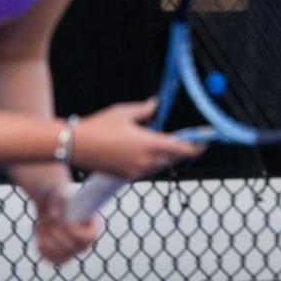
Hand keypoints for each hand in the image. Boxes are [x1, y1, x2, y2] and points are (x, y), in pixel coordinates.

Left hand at [31, 180, 100, 264]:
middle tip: (47, 218)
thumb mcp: (63, 193)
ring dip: (47, 239)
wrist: (53, 203)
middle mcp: (87, 242)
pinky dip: (43, 247)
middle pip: (71, 248)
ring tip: (43, 224)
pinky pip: (52, 259)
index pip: (89, 237)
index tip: (61, 221)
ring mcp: (74, 251)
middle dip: (55, 233)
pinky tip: (41, 235)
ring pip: (59, 255)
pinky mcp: (61, 256)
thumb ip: (60, 201)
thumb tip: (54, 216)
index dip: (74, 232)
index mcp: (94, 225)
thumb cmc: (61, 196)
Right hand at [69, 99, 206, 178]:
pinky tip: (146, 150)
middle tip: (188, 140)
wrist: (75, 146)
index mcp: (149, 144)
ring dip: (166, 156)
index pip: (182, 149)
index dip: (197, 146)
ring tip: (164, 142)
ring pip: (161, 165)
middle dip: (181, 150)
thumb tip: (157, 104)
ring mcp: (136, 171)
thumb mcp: (124, 112)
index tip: (206, 142)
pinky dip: (152, 162)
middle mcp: (146, 161)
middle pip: (174, 159)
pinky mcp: (127, 176)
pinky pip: (148, 170)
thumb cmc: (99, 126)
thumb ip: (145, 110)